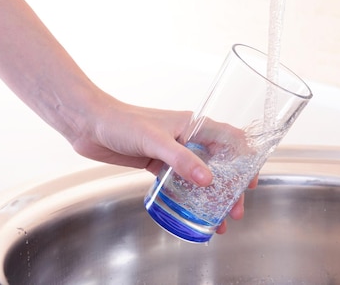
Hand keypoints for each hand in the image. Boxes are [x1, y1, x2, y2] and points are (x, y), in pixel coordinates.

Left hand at [67, 93, 255, 231]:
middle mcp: (187, 138)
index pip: (229, 139)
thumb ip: (181, 160)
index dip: (244, 158)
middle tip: (235, 208)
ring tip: (218, 217)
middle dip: (229, 186)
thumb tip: (207, 180)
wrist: (90, 124)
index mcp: (194, 125)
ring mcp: (172, 152)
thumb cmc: (123, 122)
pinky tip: (192, 211)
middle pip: (218, 162)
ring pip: (199, 175)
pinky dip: (188, 196)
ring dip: (209, 195)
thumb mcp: (156, 140)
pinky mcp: (157, 163)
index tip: (250, 180)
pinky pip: (179, 182)